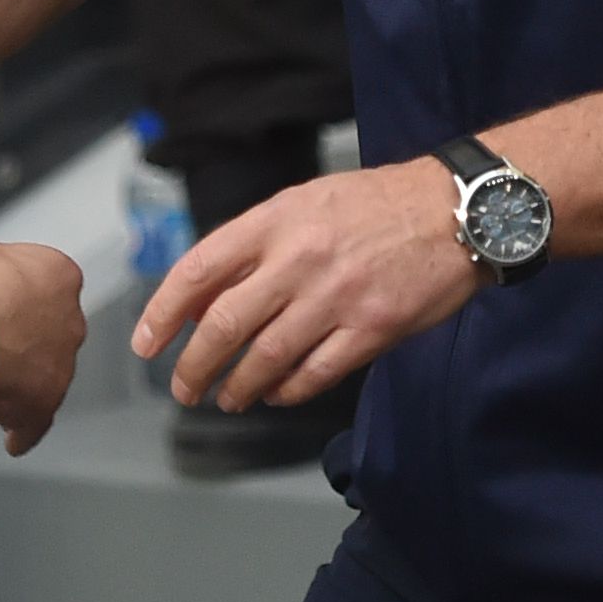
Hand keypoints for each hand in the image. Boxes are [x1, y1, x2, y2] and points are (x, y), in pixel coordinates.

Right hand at [0, 232, 87, 453]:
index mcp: (61, 276)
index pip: (48, 288)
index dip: (20, 298)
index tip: (1, 306)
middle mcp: (71, 321)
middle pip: (50, 333)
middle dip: (25, 340)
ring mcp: (61, 365)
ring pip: (44, 376)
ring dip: (21, 380)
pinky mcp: (43, 403)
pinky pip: (36, 423)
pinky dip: (24, 431)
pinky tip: (13, 440)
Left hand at [139, 160, 474, 412]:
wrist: (456, 211)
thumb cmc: (377, 205)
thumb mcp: (306, 203)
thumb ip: (255, 245)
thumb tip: (205, 299)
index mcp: (276, 221)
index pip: (199, 270)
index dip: (164, 312)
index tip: (146, 343)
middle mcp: (299, 259)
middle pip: (224, 324)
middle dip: (194, 365)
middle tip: (184, 388)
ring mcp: (336, 297)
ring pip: (265, 357)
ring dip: (237, 387)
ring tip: (227, 398)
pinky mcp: (371, 329)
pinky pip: (314, 374)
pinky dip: (287, 391)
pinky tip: (276, 394)